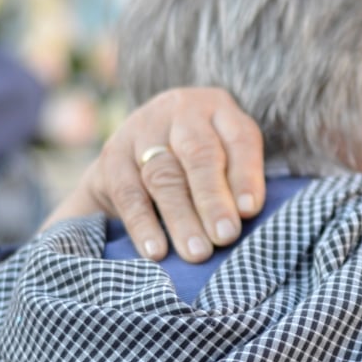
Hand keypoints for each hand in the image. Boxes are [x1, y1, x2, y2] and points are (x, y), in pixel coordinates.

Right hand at [44, 87, 266, 261]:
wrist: (140, 149)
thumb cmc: (202, 163)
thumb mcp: (228, 157)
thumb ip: (240, 180)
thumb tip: (245, 212)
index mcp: (218, 109)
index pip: (238, 138)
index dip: (246, 175)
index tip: (249, 211)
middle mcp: (180, 111)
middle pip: (198, 153)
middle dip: (213, 199)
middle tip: (225, 236)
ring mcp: (141, 129)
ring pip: (163, 175)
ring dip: (182, 218)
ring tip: (198, 252)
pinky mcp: (112, 155)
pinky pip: (128, 193)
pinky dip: (143, 225)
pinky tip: (156, 251)